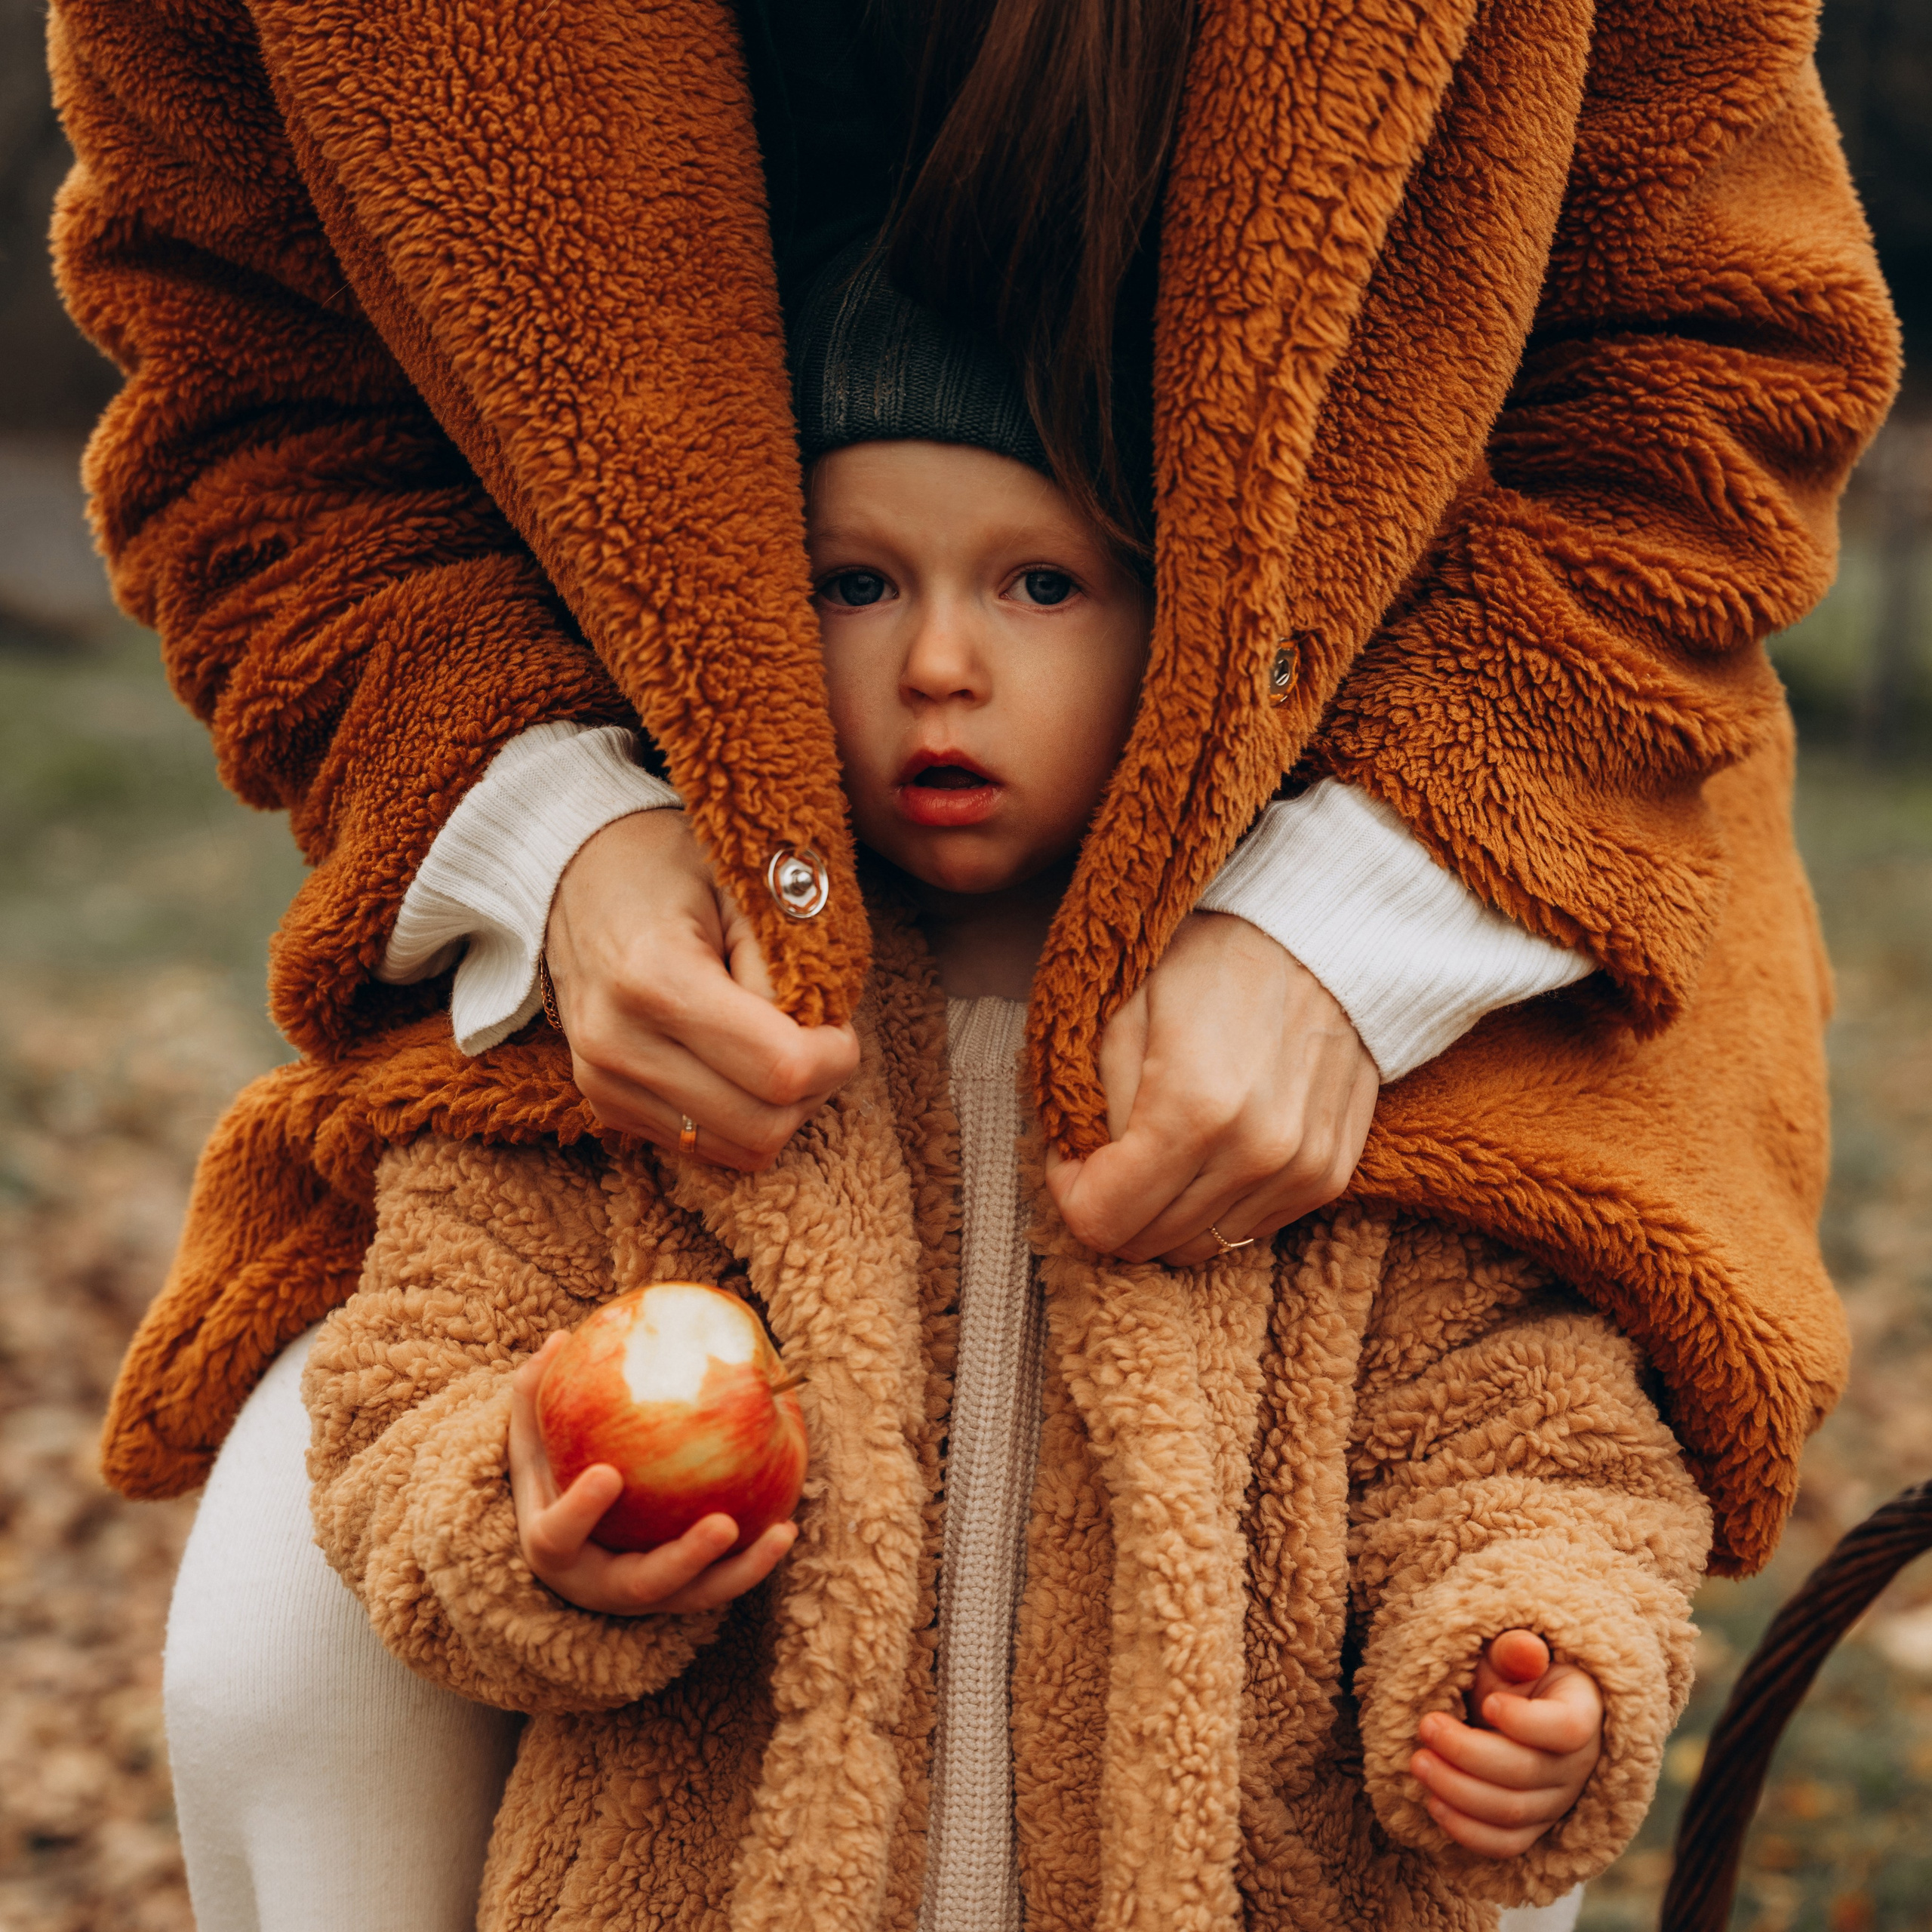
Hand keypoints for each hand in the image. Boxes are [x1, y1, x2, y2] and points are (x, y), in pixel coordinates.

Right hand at [507, 1335, 796, 1615]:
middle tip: (722, 1524)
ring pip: (695, 1595)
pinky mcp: (678, 1595)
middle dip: (685, 1558)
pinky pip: (721, 1582)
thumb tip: (560, 1338)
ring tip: (781, 1532)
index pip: (560, 1536)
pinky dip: (755, 1560)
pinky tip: (787, 1525)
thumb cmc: (548, 1478)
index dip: (581, 1511)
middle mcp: (598, 1584)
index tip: (610, 1473)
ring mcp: (643, 1596)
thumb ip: (534, 1394)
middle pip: (643, 1584)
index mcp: (553, 1549)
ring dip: (740, 1569)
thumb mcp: (531, 1441)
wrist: (564, 1545)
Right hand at [543, 811, 859, 1168]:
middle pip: (765, 1125)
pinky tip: (739, 1064)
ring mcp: (605, 1083)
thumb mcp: (741, 886)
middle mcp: (618, 1043)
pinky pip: (705, 1147)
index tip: (839, 1021)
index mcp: (654, 978)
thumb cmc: (670, 869)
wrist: (575, 879)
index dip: (835, 1056)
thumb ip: (783, 960)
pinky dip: (742, 1117)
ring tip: (781, 1049)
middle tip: (820, 1039)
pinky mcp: (605, 1106)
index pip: (781, 1068)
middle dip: (816, 1089)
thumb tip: (814, 1032)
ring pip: (740, 1150)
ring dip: (783, 1111)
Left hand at [1044, 913, 1378, 1265]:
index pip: (1102, 1219)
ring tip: (1160, 1149)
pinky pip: (1252, 1228)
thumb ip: (1097, 1108)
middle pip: (1149, 1243)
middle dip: (1113, 1205)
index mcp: (1192, 1111)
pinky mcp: (1330, 1174)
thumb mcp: (1122, 1015)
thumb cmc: (1207, 963)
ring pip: (1201, 1246)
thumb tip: (1084, 1173)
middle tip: (1108, 1152)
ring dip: (1166, 1211)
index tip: (1071, 1153)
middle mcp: (1255, 1154)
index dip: (1071, 1192)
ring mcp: (1300, 1171)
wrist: (1317, 937)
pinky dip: (1216, 1205)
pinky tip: (1209, 1152)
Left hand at [1409, 1629, 1604, 1857]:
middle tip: (1426, 1726)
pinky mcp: (1533, 1827)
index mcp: (1583, 1712)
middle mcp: (1577, 1765)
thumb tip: (1526, 1649)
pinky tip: (1434, 1804)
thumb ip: (1515, 1650)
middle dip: (1468, 1752)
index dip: (1526, 1721)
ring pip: (1511, 1811)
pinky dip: (1468, 1831)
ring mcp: (1557, 1802)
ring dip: (1458, 1790)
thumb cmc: (1513, 1675)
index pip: (1568, 1728)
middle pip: (1527, 1772)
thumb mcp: (1512, 1653)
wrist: (1514, 1709)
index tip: (1486, 1701)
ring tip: (1418, 1761)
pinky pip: (1505, 1844)